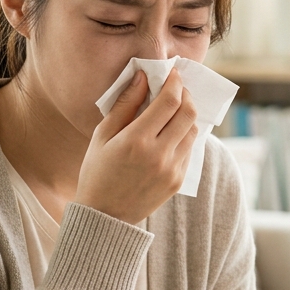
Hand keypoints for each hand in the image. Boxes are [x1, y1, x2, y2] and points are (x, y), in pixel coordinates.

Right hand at [75, 68, 198, 223]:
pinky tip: (171, 132)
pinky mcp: (178, 181)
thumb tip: (142, 77)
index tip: (172, 74)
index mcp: (136, 141)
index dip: (174, 82)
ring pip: (193, 131)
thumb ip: (125, 105)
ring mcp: (172, 170)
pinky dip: (184, 135)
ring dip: (187, 115)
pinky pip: (189, 150)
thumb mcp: (102, 135)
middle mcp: (159, 155)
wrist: (104, 216)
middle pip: (188, 113)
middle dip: (185, 94)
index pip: (169, 101)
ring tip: (174, 109)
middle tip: (176, 88)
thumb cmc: (97, 172)